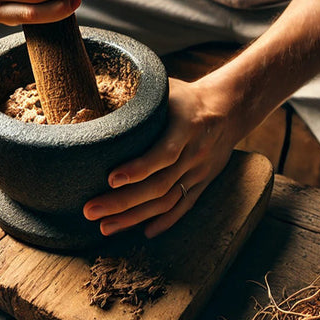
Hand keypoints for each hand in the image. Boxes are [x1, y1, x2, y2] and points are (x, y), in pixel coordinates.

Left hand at [82, 77, 244, 237]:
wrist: (229, 109)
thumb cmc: (186, 96)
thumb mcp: (166, 88)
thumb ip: (139, 96)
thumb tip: (93, 94)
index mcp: (186, 125)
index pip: (164, 153)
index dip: (138, 168)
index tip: (110, 179)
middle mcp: (195, 152)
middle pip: (160, 184)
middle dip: (123, 202)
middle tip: (90, 211)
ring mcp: (200, 171)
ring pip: (168, 200)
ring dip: (135, 217)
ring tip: (104, 227)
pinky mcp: (202, 183)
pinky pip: (183, 206)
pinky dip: (164, 221)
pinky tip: (142, 232)